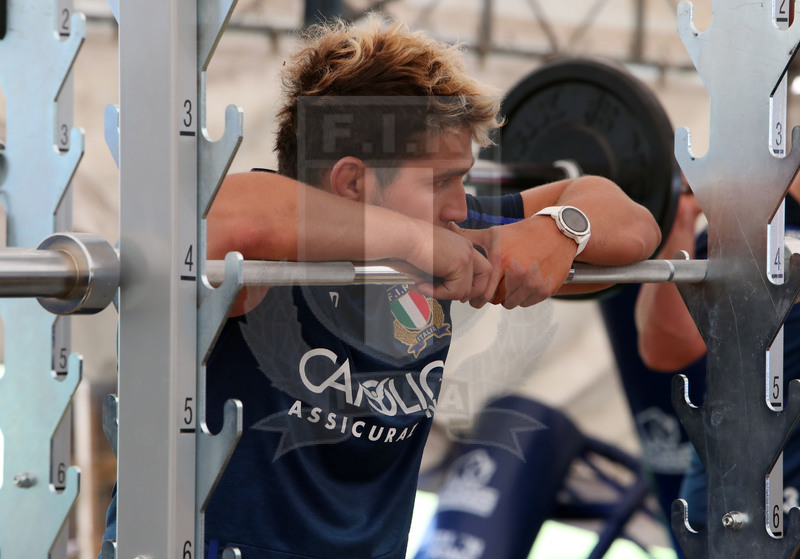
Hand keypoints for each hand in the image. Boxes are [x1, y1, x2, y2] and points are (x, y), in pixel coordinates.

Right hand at [400, 223, 492, 301]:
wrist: (403, 237)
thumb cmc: (410, 246)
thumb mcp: (432, 262)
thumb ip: (445, 275)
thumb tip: (455, 295)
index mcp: (462, 245)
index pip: (480, 268)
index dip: (473, 283)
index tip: (459, 293)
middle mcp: (467, 248)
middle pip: (485, 277)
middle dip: (470, 292)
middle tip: (450, 296)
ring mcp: (466, 256)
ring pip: (465, 290)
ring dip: (443, 294)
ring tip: (424, 286)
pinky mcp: (460, 264)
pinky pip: (454, 292)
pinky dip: (437, 293)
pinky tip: (422, 284)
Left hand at [451, 218, 575, 308]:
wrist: (557, 231)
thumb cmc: (522, 233)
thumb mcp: (494, 233)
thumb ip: (469, 236)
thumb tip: (448, 228)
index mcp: (501, 259)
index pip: (482, 291)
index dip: (476, 296)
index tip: (473, 297)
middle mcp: (517, 273)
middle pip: (495, 300)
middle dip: (490, 296)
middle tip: (491, 289)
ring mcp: (533, 283)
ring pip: (510, 303)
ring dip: (507, 297)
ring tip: (508, 283)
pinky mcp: (546, 289)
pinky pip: (526, 303)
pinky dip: (522, 297)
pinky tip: (523, 283)